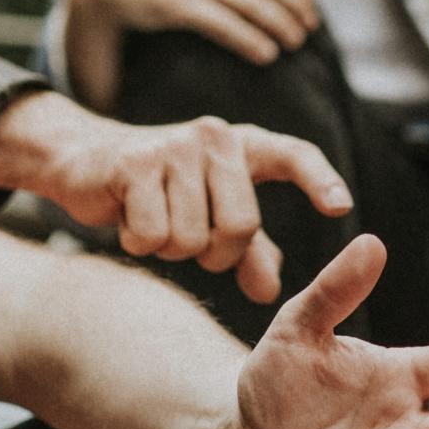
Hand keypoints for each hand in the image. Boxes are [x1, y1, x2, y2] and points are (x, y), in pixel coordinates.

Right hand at [0, 90, 349, 301]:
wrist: (87, 162)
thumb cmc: (163, 193)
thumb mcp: (212, 219)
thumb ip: (249, 252)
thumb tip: (269, 291)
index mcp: (243, 146)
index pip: (293, 155)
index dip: (319, 180)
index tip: (341, 207)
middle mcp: (214, 137)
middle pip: (241, 226)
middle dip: (216, 255)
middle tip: (192, 244)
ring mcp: (173, 146)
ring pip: (192, 239)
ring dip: (172, 250)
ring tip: (155, 221)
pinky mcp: (133, 163)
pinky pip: (152, 236)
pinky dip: (140, 243)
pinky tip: (130, 218)